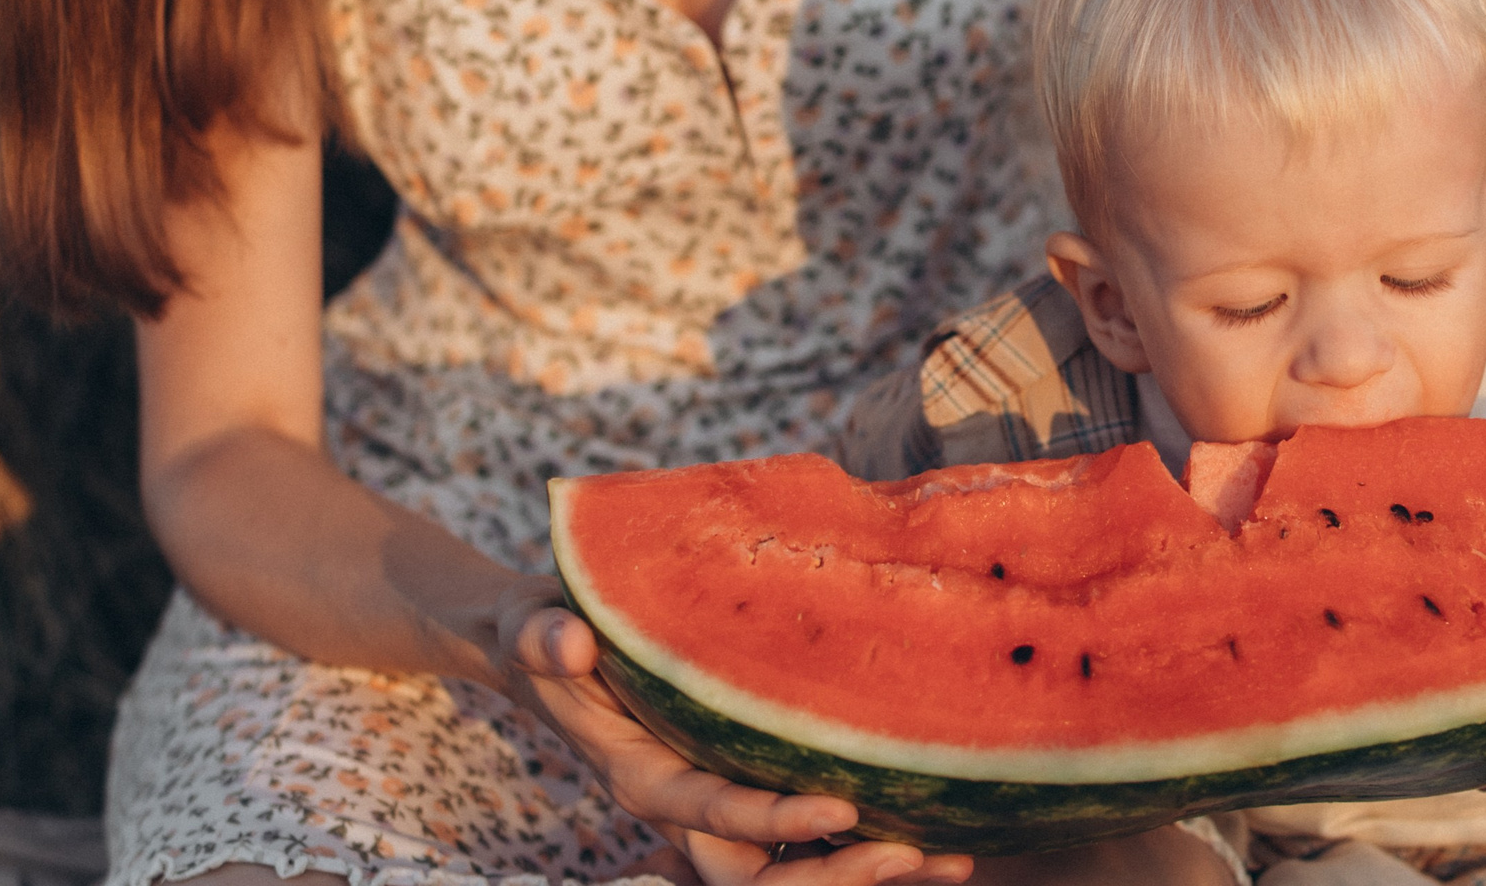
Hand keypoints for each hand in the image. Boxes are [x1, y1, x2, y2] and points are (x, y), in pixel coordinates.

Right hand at [495, 591, 974, 884]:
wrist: (549, 647)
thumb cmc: (547, 632)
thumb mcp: (533, 626)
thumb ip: (544, 637)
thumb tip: (567, 642)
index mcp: (643, 776)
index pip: (714, 812)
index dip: (775, 817)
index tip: (842, 806)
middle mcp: (687, 806)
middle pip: (761, 878)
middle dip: (834, 877)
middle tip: (914, 854)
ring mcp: (721, 804)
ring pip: (794, 872)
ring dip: (865, 874)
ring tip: (951, 862)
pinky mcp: (748, 789)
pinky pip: (808, 840)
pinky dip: (865, 844)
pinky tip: (936, 830)